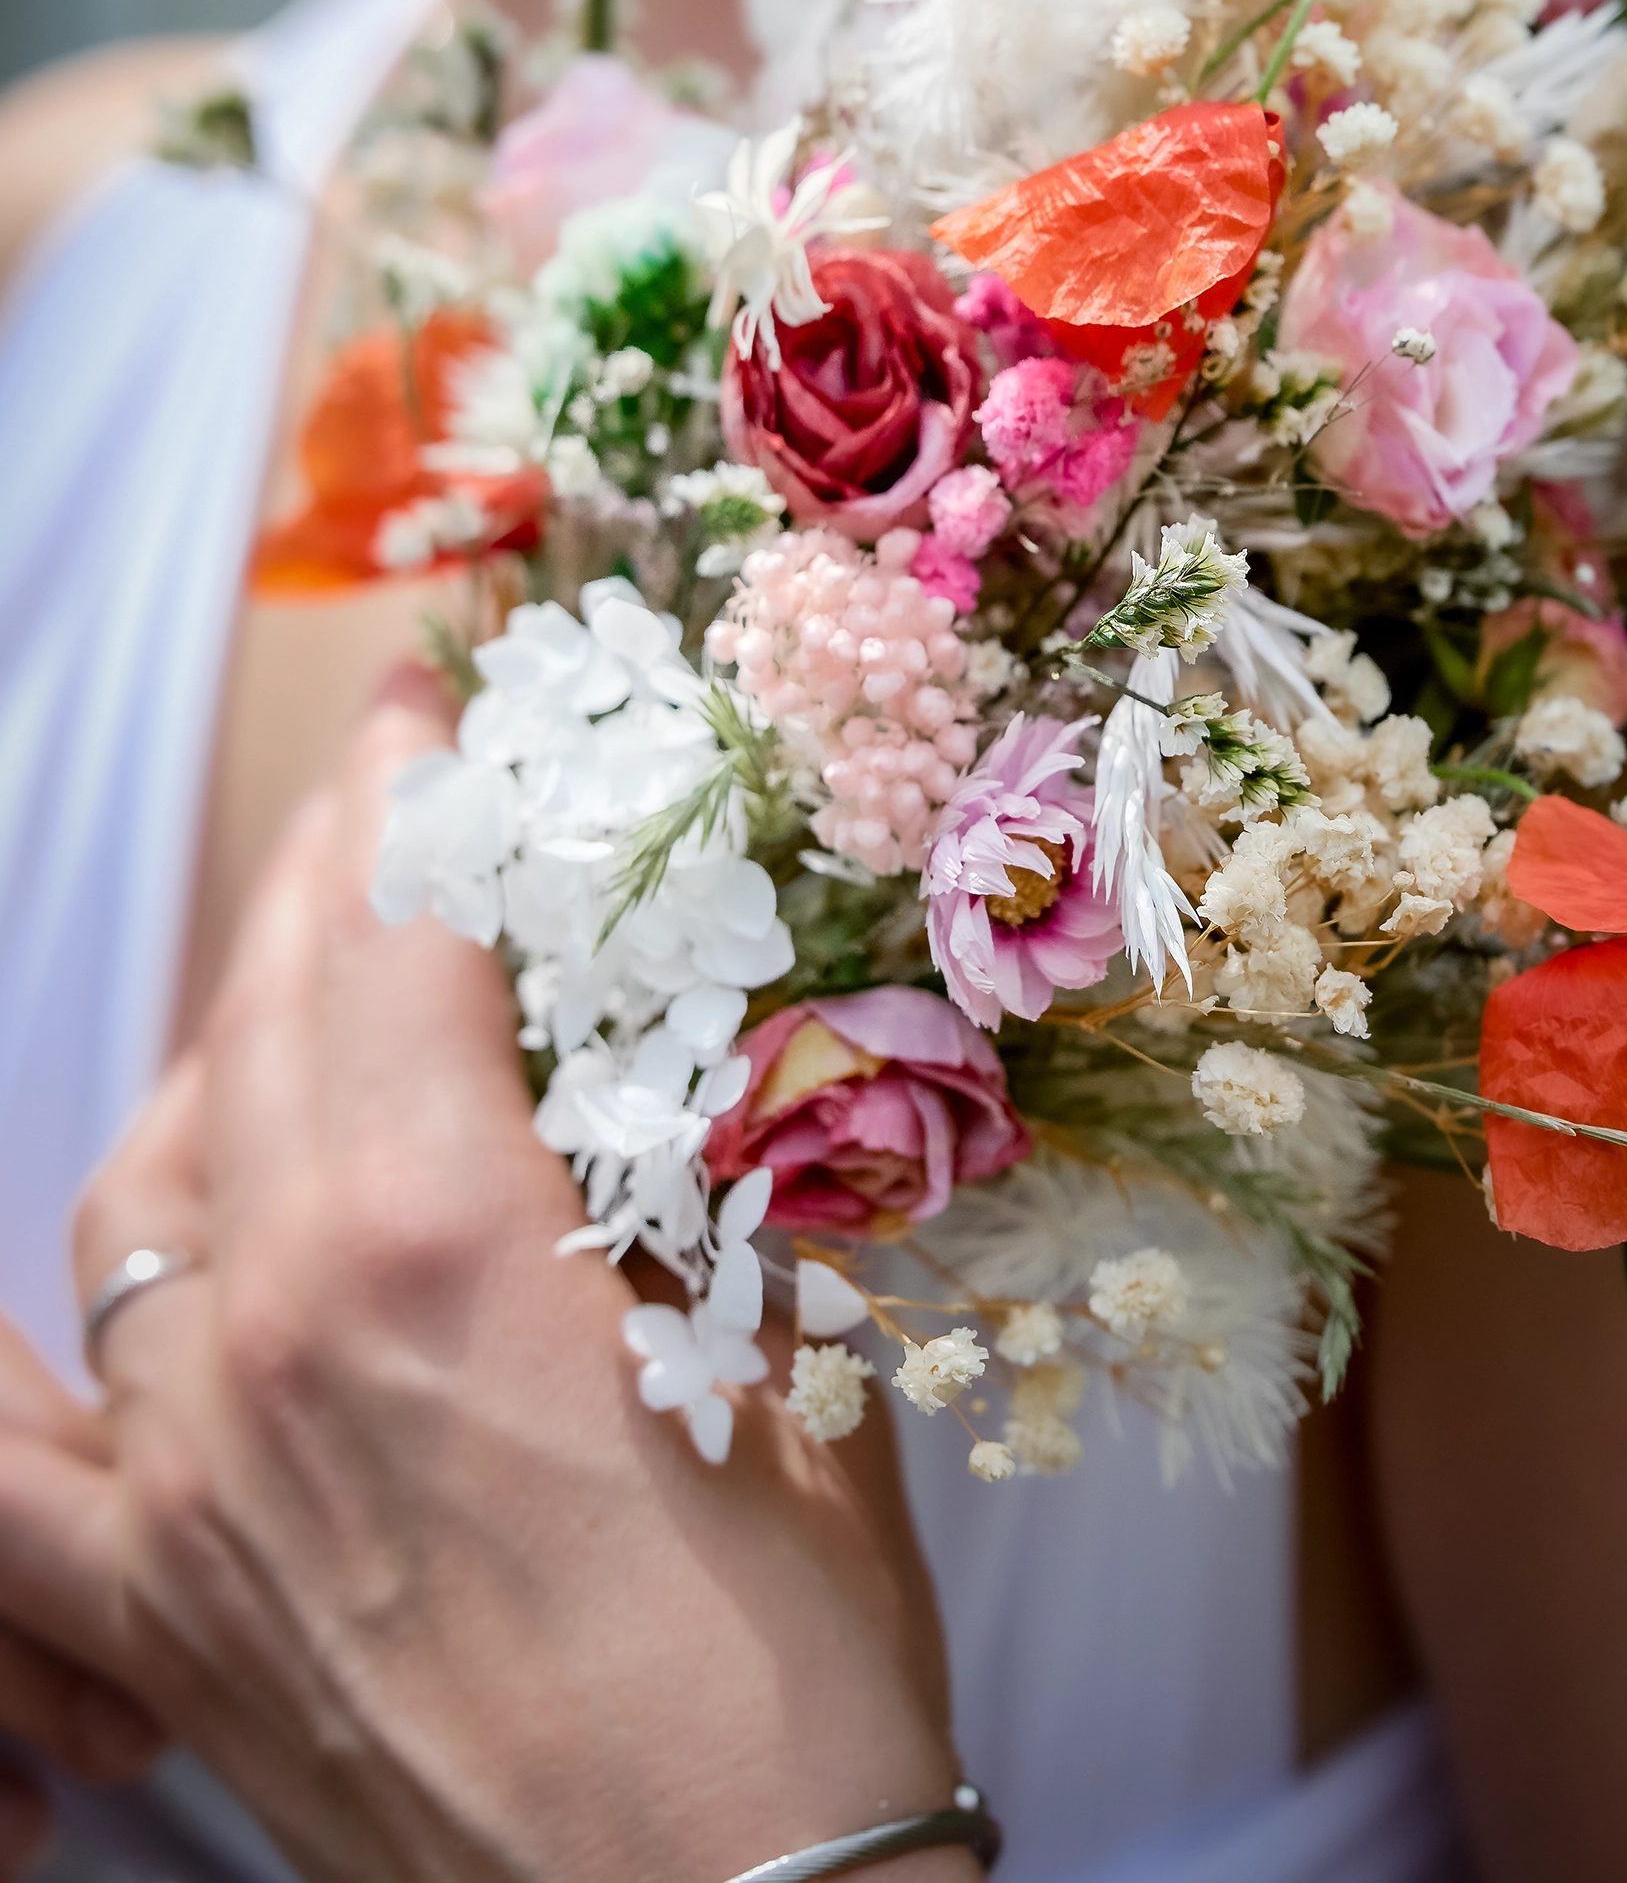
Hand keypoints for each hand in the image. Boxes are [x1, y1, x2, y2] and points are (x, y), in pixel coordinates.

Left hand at [0, 679, 969, 1882]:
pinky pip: (14, 1447)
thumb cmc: (795, 1670)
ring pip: (145, 1182)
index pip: (403, 943)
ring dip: (215, 1050)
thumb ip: (706, 1184)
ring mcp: (193, 1471)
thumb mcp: (787, 1358)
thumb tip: (687, 1047)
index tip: (437, 710)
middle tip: (384, 785)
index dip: (421, 797)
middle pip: (269, 1022)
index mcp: (450, 1246)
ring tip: (284, 983)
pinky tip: (89, 1266)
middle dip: (328, 872)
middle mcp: (284, 1332)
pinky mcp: (159, 1600)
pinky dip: (30, 1344)